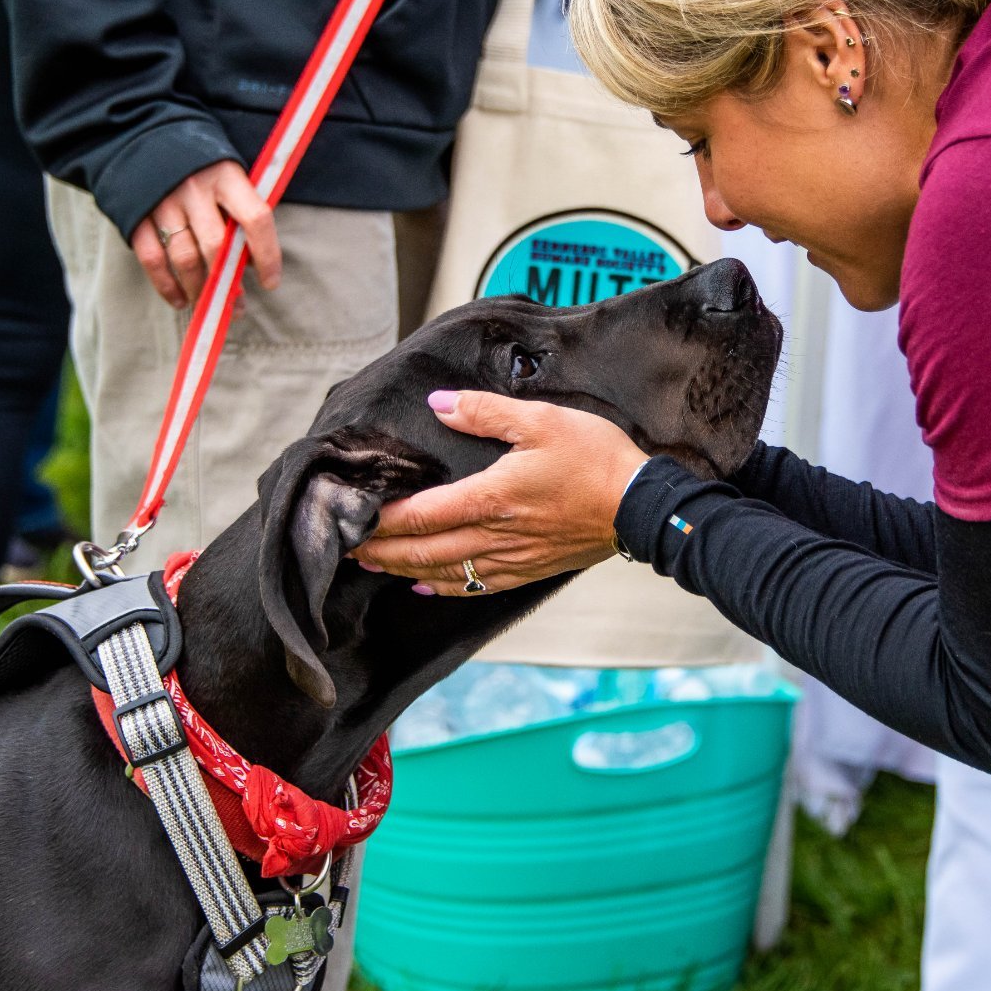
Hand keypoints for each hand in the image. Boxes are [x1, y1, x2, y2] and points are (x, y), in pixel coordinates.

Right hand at [130, 160, 280, 308]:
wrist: (145, 132)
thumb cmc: (201, 162)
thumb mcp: (229, 172)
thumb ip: (241, 210)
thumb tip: (252, 263)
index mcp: (226, 176)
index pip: (255, 218)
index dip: (267, 255)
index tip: (270, 283)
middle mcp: (194, 189)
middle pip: (216, 246)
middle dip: (228, 284)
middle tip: (237, 306)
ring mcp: (163, 202)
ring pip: (184, 258)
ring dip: (199, 290)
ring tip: (209, 306)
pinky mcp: (137, 215)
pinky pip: (152, 259)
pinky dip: (166, 286)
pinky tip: (180, 300)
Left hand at [350, 389, 648, 595]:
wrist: (640, 505)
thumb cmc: (594, 458)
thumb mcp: (540, 420)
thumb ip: (486, 412)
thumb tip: (442, 404)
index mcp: (491, 497)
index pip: (423, 514)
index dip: (385, 520)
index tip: (356, 519)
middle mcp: (496, 534)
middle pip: (425, 550)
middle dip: (383, 551)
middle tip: (350, 548)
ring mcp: (513, 556)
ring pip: (447, 572)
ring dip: (406, 570)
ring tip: (376, 565)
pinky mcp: (531, 568)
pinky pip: (478, 584)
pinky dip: (446, 586)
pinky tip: (428, 584)